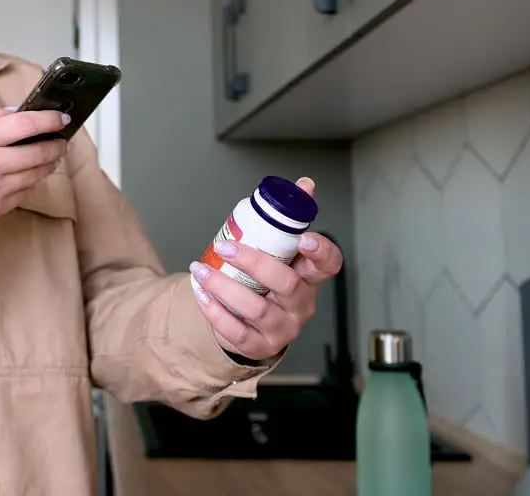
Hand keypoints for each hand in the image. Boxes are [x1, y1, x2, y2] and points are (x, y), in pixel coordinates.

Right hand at [0, 106, 69, 231]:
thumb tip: (16, 111)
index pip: (25, 124)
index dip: (49, 120)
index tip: (60, 118)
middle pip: (38, 150)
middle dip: (57, 144)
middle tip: (62, 139)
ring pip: (37, 174)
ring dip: (50, 163)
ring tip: (51, 155)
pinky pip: (26, 192)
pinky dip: (33, 181)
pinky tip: (30, 174)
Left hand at [188, 178, 343, 362]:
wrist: (251, 325)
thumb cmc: (266, 283)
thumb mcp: (278, 254)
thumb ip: (286, 221)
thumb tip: (304, 183)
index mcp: (309, 277)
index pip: (329, 264)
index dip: (322, 251)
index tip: (304, 237)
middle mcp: (300, 304)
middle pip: (286, 284)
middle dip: (254, 263)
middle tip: (226, 248)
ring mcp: (282, 328)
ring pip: (256, 309)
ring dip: (223, 287)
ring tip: (200, 270)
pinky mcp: (259, 345)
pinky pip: (236, 331)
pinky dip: (215, 312)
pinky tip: (200, 294)